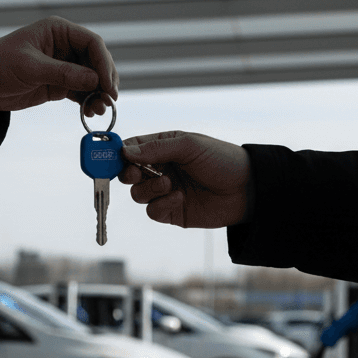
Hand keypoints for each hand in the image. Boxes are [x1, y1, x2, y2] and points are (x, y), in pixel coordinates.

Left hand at [0, 16, 118, 112]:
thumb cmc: (0, 64)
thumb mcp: (30, 67)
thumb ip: (63, 73)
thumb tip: (94, 80)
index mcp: (59, 31)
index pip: (92, 43)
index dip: (103, 63)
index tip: (107, 84)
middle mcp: (65, 46)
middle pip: (97, 61)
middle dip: (105, 80)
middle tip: (109, 99)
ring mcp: (64, 66)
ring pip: (92, 79)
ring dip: (99, 93)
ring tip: (100, 109)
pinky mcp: (59, 84)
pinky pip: (81, 92)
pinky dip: (88, 101)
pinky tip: (90, 111)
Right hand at [119, 131, 250, 228]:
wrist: (246, 190)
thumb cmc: (222, 160)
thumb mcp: (189, 146)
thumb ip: (156, 148)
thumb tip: (125, 151)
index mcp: (164, 147)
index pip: (132, 148)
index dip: (119, 153)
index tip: (111, 157)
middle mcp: (161, 169)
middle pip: (128, 173)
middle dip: (128, 174)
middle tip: (135, 173)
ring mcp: (165, 192)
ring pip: (137, 194)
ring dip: (149, 189)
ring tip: (169, 184)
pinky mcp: (172, 212)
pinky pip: (152, 211)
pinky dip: (161, 205)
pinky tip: (179, 198)